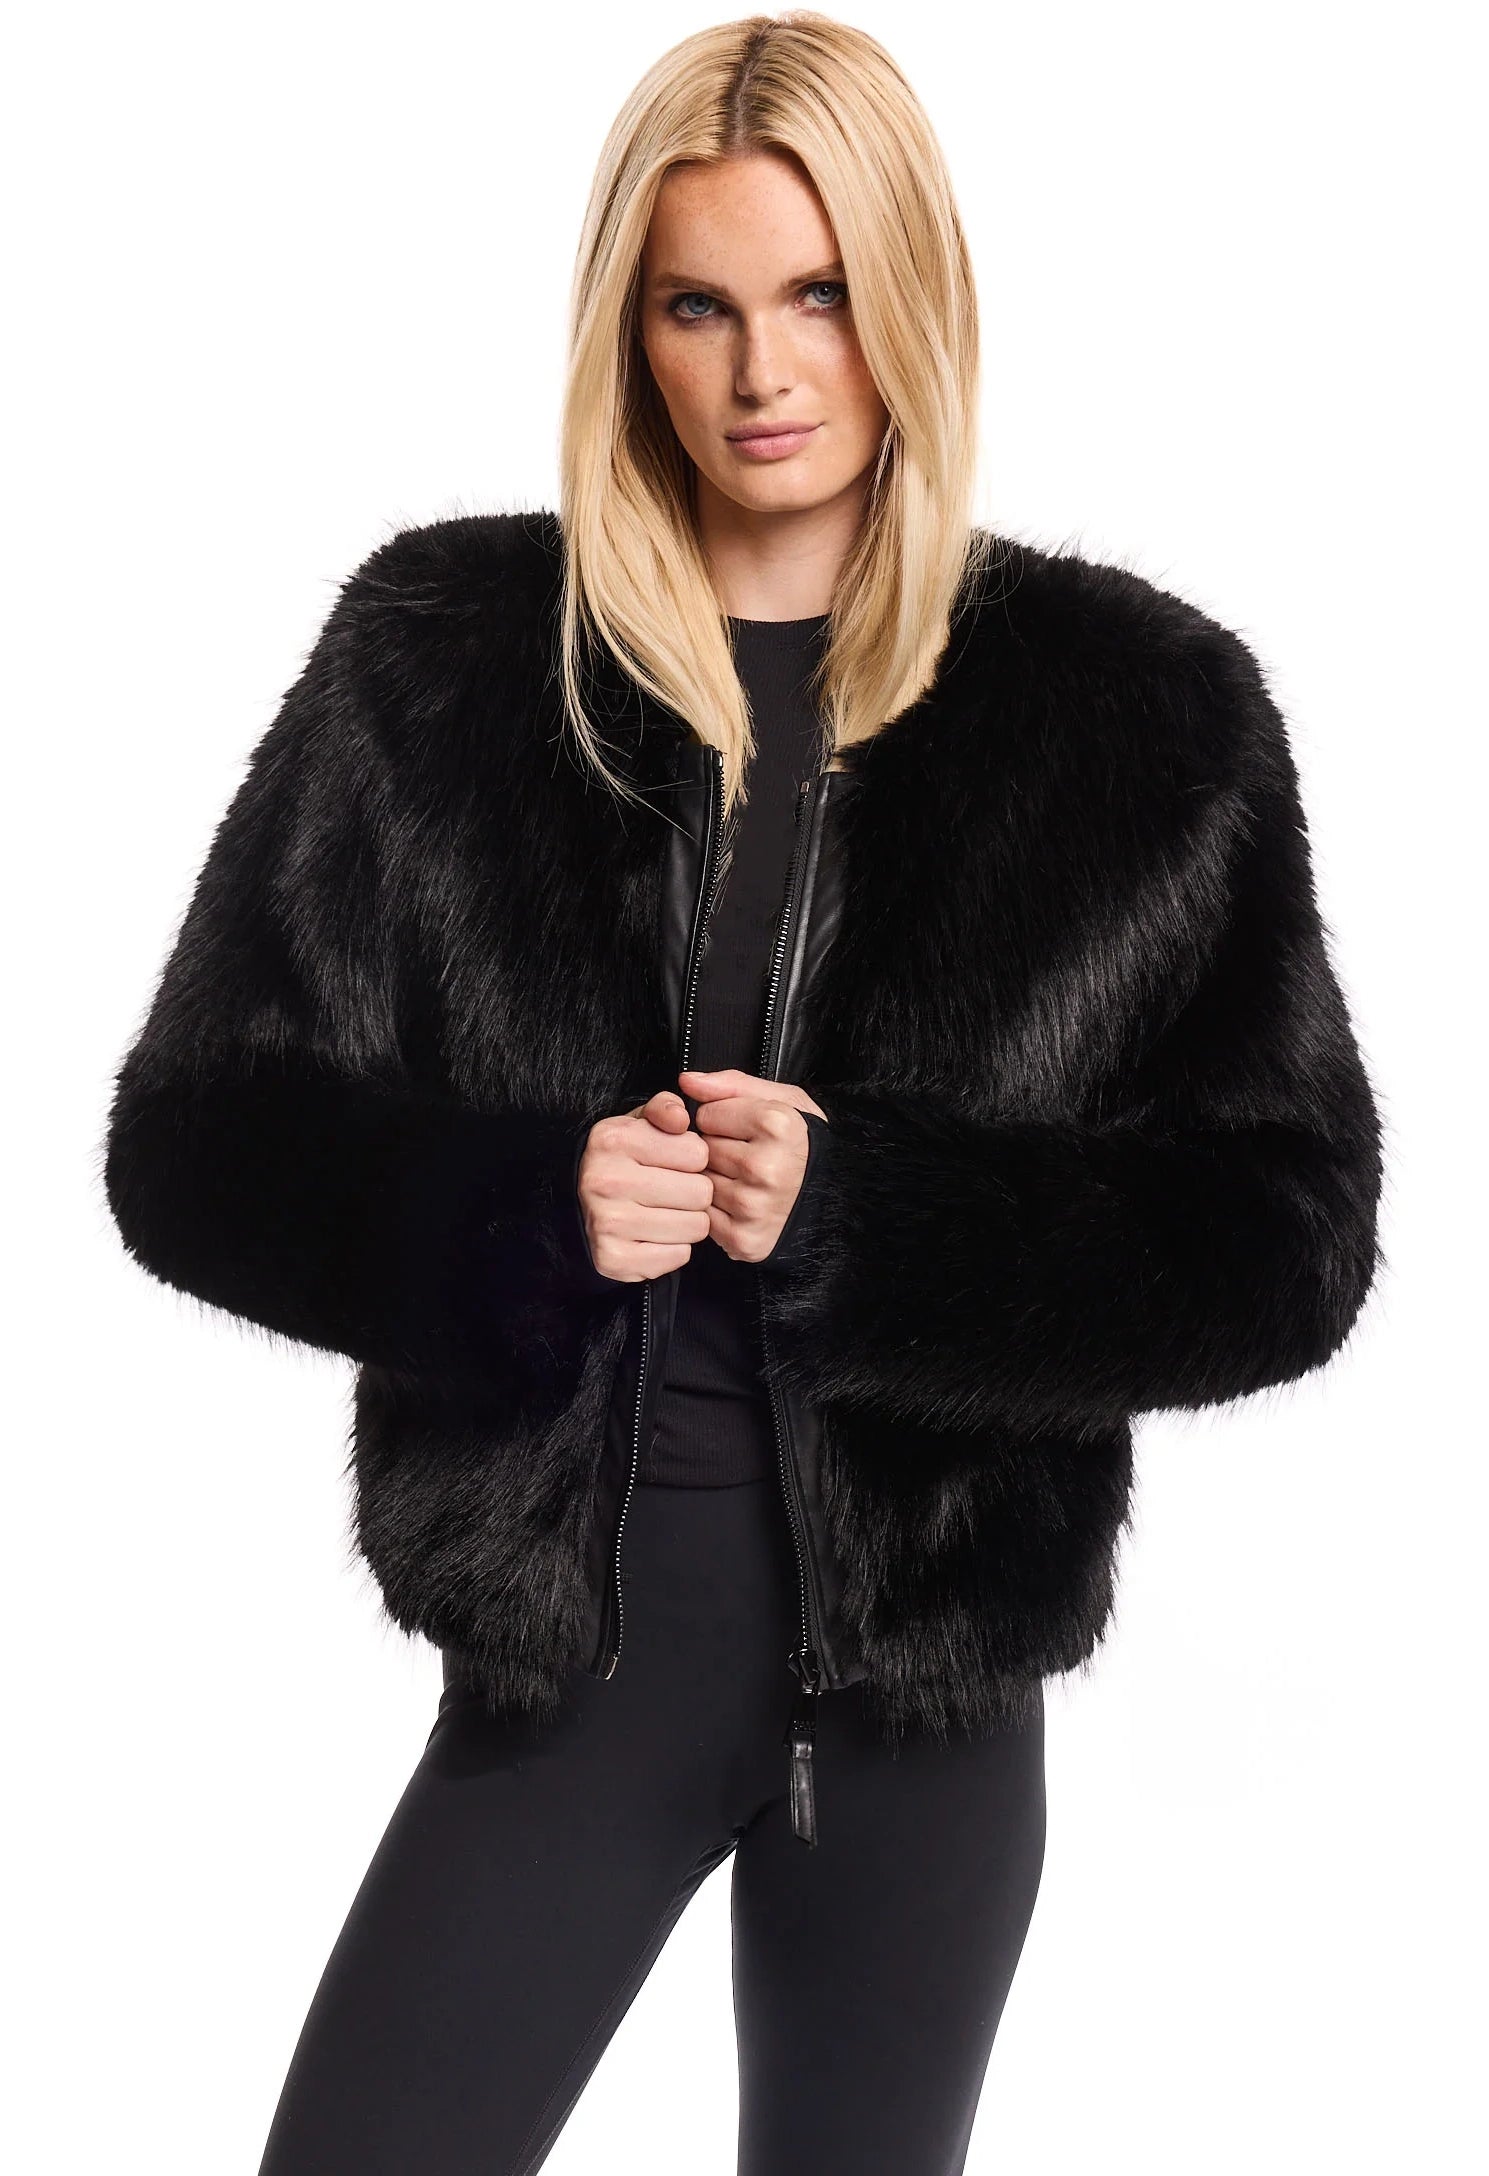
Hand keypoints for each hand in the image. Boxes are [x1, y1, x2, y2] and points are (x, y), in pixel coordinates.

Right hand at [577, 1090, 712, 1282]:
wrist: (579, 1205)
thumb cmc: (624, 1162)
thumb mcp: (640, 1123)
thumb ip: (665, 1107)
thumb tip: (680, 1118)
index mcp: (615, 1140)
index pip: (698, 1152)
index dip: (694, 1159)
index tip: (674, 1163)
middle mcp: (607, 1180)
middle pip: (701, 1192)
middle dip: (695, 1192)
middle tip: (673, 1191)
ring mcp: (608, 1223)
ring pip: (695, 1227)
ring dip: (688, 1221)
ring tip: (665, 1212)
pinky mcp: (615, 1259)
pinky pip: (679, 1256)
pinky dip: (674, 1248)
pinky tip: (655, 1236)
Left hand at [676, 1068, 826, 1262]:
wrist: (834, 1200)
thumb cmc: (805, 1146)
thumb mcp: (783, 1100)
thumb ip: (732, 1084)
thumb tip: (686, 1081)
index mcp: (775, 1125)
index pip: (706, 1114)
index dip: (722, 1120)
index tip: (746, 1130)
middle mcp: (764, 1167)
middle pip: (701, 1149)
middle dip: (718, 1149)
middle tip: (746, 1155)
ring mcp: (752, 1206)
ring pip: (699, 1182)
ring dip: (716, 1179)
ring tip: (745, 1179)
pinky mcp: (743, 1238)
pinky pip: (703, 1215)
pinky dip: (716, 1210)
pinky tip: (741, 1203)